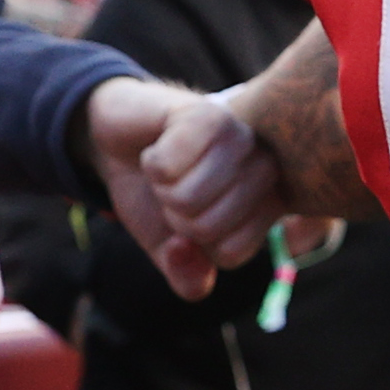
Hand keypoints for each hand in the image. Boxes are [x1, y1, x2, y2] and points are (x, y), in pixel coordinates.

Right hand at [90, 77, 278, 300]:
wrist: (121, 142)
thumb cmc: (156, 194)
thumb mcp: (170, 249)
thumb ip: (189, 278)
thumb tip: (186, 253)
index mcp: (268, 206)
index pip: (230, 254)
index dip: (193, 245)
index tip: (189, 218)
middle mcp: (264, 170)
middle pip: (209, 229)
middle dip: (174, 215)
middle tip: (174, 186)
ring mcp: (240, 137)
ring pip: (190, 198)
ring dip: (162, 189)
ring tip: (168, 168)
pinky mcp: (208, 112)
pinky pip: (170, 167)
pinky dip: (152, 163)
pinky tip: (158, 146)